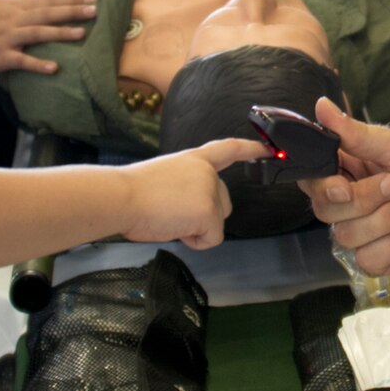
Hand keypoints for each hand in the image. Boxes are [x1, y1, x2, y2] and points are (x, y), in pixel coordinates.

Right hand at [0, 0, 98, 73]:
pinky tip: (53, 68)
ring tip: (81, 33)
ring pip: (38, 33)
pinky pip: (22, 60)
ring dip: (60, 32)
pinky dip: (37, 64)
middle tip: (95, 11)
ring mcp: (8, 37)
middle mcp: (15, 19)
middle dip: (72, 11)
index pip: (49, 1)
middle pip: (47, 13)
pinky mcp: (1, 56)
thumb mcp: (3, 2)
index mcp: (16, 6)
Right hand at [118, 138, 270, 248]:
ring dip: (195, 229)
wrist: (121, 197)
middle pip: (223, 203)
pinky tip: (174, 228)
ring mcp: (210, 190)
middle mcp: (207, 172)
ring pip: (216, 223)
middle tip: (170, 212)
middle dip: (203, 217)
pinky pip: (210, 239)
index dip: (250, 149)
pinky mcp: (209, 212)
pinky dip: (194, 242)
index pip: (228, 149)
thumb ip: (186, 187)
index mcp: (193, 160)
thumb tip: (187, 210)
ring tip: (168, 217)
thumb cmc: (132, 192)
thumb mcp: (165, 178)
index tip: (268, 149)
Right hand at [299, 97, 389, 274]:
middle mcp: (352, 202)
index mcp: (350, 170)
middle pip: (326, 210)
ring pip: (346, 236)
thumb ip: (354, 132)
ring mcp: (365, 232)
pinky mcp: (381, 259)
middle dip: (366, 200)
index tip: (344, 185)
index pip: (313, 181)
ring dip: (387, 220)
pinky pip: (368, 259)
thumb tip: (320, 105)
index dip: (322, 186)